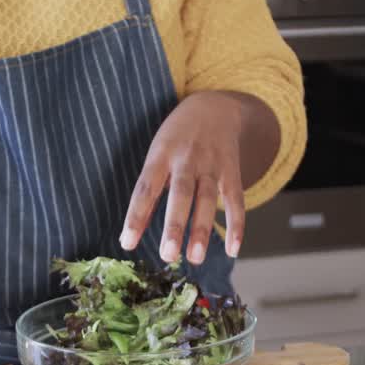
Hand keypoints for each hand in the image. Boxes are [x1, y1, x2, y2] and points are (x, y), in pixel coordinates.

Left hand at [120, 91, 252, 263]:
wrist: (215, 107)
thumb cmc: (177, 139)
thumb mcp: (157, 154)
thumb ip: (149, 190)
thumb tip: (132, 234)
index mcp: (161, 155)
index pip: (146, 188)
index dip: (136, 216)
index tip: (127, 243)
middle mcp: (187, 159)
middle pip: (181, 194)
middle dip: (174, 225)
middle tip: (167, 255)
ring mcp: (212, 165)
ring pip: (208, 200)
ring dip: (202, 230)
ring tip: (195, 258)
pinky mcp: (232, 172)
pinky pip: (236, 201)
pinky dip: (236, 226)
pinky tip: (232, 250)